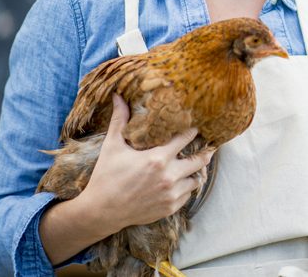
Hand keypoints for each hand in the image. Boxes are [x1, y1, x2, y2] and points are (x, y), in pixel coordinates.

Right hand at [77, 94, 214, 230]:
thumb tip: (118, 96)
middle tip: (208, 145)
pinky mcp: (169, 208)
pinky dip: (186, 187)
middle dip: (205, 151)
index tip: (197, 125)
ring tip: (193, 163)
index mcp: (157, 158)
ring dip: (195, 171)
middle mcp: (168, 176)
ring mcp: (171, 194)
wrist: (100, 212)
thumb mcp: (112, 147)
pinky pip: (188, 195)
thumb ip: (120, 120)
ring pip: (196, 178)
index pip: (186, 138)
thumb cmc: (105, 177)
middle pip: (200, 159)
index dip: (193, 130)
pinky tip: (180, 181)